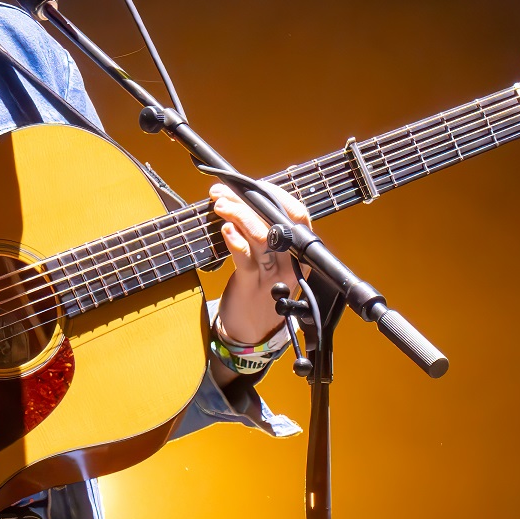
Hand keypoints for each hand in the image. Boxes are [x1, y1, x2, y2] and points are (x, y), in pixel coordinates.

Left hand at [209, 181, 312, 350]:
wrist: (252, 333)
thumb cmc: (259, 292)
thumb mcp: (270, 262)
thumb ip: (265, 236)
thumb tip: (246, 201)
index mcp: (299, 254)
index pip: (297, 216)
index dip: (276, 196)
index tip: (253, 185)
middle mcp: (290, 263)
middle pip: (275, 222)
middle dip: (248, 201)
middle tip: (223, 191)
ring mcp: (272, 275)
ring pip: (261, 236)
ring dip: (238, 215)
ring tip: (220, 204)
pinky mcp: (251, 286)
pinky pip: (245, 259)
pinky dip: (235, 240)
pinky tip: (225, 229)